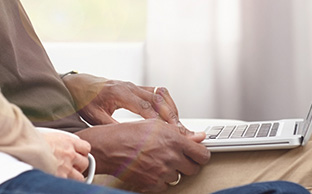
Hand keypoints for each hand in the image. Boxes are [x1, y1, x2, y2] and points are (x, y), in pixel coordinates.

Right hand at [36, 128, 91, 181]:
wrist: (26, 148)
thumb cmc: (32, 140)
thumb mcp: (49, 134)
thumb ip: (58, 140)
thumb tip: (57, 142)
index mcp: (68, 141)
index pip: (86, 147)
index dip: (82, 152)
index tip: (78, 154)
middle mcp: (70, 154)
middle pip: (85, 162)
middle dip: (79, 165)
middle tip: (72, 166)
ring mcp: (66, 167)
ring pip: (80, 176)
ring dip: (75, 176)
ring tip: (67, 175)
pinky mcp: (60, 178)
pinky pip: (69, 183)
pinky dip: (66, 182)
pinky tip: (60, 179)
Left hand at [63, 73, 184, 127]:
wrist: (78, 85)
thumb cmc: (84, 100)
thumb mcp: (95, 117)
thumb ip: (112, 127)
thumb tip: (129, 141)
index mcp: (119, 93)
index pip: (146, 107)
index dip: (160, 120)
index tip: (170, 132)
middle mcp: (130, 87)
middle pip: (158, 98)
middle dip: (172, 115)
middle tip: (182, 131)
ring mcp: (134, 86)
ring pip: (161, 93)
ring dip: (172, 108)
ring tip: (179, 125)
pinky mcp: (135, 88)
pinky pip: (156, 93)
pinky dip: (166, 104)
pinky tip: (170, 117)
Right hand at [76, 119, 209, 191]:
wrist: (109, 148)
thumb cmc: (129, 133)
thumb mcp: (157, 125)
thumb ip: (181, 133)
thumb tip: (199, 137)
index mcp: (174, 140)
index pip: (202, 154)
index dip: (201, 154)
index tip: (198, 154)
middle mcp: (171, 157)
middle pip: (193, 168)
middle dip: (187, 163)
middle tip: (176, 157)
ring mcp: (162, 173)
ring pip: (178, 177)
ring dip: (172, 171)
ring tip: (158, 161)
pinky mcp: (152, 184)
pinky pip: (165, 186)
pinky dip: (161, 180)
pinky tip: (152, 169)